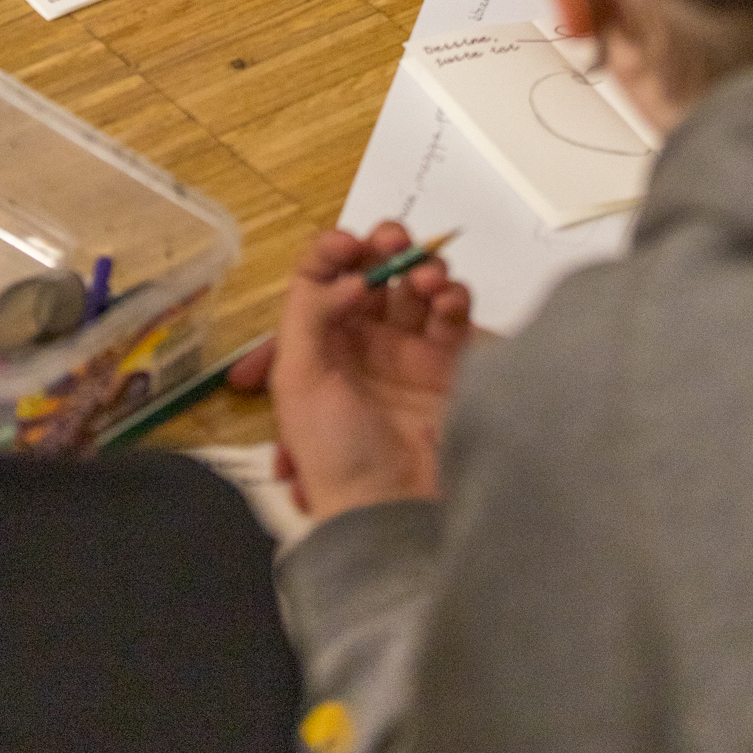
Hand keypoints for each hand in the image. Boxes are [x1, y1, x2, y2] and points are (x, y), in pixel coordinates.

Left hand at [271, 222, 477, 523]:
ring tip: (427, 280)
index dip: (332, 252)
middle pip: (372, 272)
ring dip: (422, 268)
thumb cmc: (337, 451)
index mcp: (317, 344)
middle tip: (393, 242)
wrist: (394, 511)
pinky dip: (454, 296)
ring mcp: (408, 353)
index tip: (350, 244)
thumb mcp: (299, 381)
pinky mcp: (450, 366)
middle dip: (383, 246)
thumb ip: (309, 312)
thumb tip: (347, 275)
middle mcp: (362, 343)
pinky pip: (453, 314)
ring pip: (415, 285)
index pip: (320, 278)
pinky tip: (449, 301)